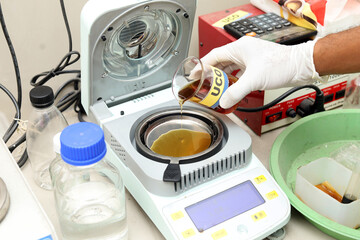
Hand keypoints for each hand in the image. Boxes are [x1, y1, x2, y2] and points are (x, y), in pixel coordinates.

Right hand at [199, 36, 322, 108]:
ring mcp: (249, 58)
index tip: (194, 74)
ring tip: (215, 89)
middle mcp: (243, 51)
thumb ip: (236, 92)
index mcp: (239, 48)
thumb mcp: (254, 80)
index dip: (202, 66)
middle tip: (204, 85)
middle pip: (220, 62)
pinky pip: (238, 72)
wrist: (300, 66)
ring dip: (222, 78)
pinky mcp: (255, 65)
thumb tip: (224, 101)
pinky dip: (233, 80)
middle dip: (211, 74)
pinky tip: (231, 88)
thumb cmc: (281, 64)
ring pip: (229, 68)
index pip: (213, 56)